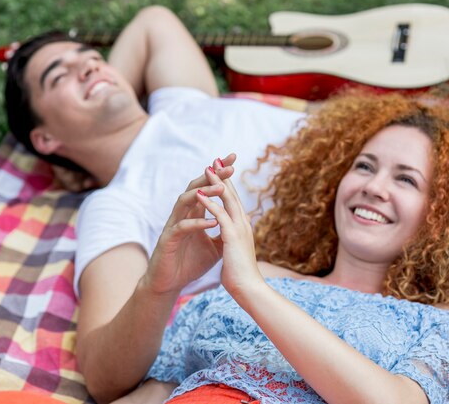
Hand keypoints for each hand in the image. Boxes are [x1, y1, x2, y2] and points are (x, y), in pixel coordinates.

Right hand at [142, 155, 235, 294]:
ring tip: (221, 189)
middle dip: (213, 176)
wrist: (170, 283)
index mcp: (194, 214)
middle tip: (229, 167)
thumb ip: (225, 231)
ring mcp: (174, 225)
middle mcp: (183, 215)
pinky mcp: (168, 239)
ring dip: (203, 194)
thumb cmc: (190, 263)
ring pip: (185, 201)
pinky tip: (212, 222)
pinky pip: (182, 226)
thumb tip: (244, 220)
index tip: (234, 161)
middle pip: (196, 188)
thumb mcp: (215, 247)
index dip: (219, 175)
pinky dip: (197, 223)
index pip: (207, 188)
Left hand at [196, 164, 264, 296]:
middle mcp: (243, 223)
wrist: (249, 289)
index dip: (226, 184)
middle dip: (222, 176)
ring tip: (207, 168)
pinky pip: (220, 214)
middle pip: (232, 194)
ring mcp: (239, 228)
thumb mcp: (235, 253)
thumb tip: (230, 240)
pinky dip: (210, 203)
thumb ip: (232, 242)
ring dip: (216, 183)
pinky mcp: (232, 236)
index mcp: (242, 227)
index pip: (233, 200)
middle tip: (215, 159)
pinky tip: (199, 194)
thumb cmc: (241, 275)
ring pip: (228, 199)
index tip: (219, 170)